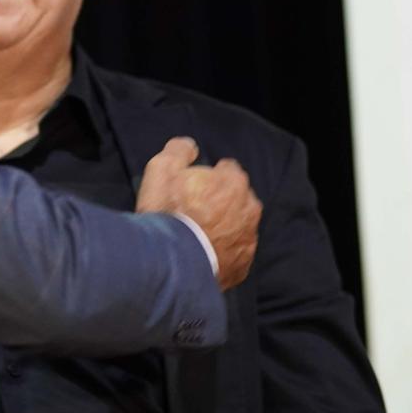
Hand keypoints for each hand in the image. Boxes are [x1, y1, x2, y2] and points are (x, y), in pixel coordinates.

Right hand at [136, 136, 260, 290]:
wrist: (172, 265)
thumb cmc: (167, 213)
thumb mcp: (162, 170)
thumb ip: (179, 151)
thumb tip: (189, 146)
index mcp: (234, 182)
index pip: (226, 170)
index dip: (208, 177)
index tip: (191, 188)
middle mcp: (249, 209)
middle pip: (236, 198)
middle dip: (219, 202)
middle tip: (192, 212)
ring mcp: (248, 239)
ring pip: (238, 226)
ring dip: (222, 227)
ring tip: (196, 235)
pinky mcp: (242, 266)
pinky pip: (234, 253)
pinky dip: (222, 251)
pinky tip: (201, 253)